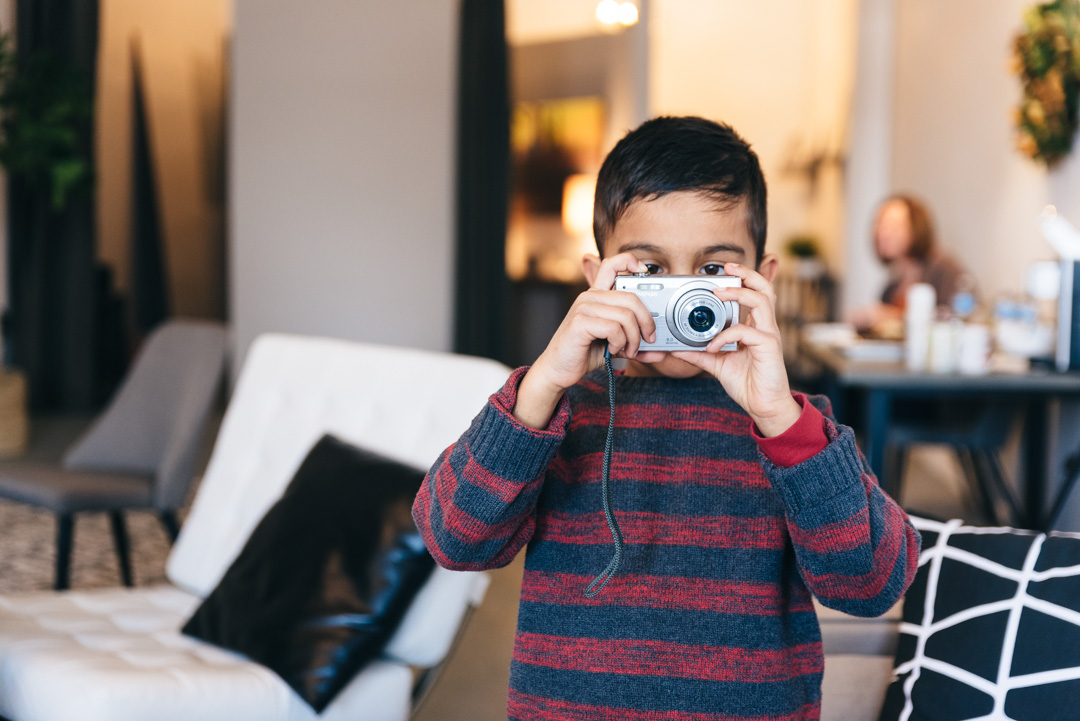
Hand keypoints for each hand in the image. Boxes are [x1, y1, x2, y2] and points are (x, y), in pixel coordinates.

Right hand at [514, 253, 663, 428]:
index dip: (631, 261)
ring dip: (633, 338)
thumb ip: (636, 344)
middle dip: (647, 321)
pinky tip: (612, 350)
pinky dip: (619, 343)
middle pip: (631, 297)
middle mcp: (590, 297)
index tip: (646, 272)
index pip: (612, 264)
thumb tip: (661, 351)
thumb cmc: (584, 353)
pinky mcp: (580, 323)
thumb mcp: (616, 345)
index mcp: (597, 296)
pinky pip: (613, 328)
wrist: (558, 370)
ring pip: (625, 315)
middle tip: (648, 339)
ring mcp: (583, 308)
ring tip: (628, 350)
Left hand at [671, 262, 800, 436]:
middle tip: (727, 268)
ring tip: (718, 293)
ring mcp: (769, 335)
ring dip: (738, 293)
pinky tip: (712, 346)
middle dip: (747, 273)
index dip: (742, 280)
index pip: (754, 294)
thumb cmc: (747, 383)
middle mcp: (765, 327)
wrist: (763, 406)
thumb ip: (699, 354)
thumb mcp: (717, 364)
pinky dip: (725, 335)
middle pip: (765, 288)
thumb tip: (677, 348)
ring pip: (762, 300)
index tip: (722, 273)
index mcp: (755, 327)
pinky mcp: (769, 347)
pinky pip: (746, 331)